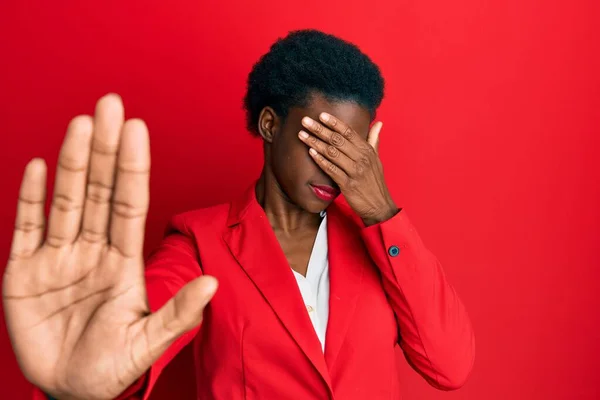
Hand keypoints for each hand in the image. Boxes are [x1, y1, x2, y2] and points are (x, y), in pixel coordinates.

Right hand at [2, 94, 217, 399]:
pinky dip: (31, 198)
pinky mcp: (23, 273)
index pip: (130, 204)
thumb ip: (178, 314)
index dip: (134, 167)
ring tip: (81, 124)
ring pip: (67, 200)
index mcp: (123, 262)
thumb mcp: (148, 342)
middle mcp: (92, 251)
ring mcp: (57, 258)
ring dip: (73, 162)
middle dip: (106, 149)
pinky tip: (40, 166)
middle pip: (100, 190)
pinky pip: (27, 227)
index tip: (138, 130)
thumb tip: (213, 284)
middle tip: (110, 105)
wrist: (71, 390)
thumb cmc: (113, 367)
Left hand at [298, 112, 397, 225]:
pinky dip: (321, 160)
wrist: (379, 205)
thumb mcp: (377, 159)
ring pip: (332, 153)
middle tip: (305, 121)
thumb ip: (374, 140)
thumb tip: (378, 123)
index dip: (334, 122)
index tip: (321, 115)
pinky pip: (332, 170)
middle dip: (320, 129)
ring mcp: (355, 171)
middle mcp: (361, 158)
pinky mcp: (348, 184)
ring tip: (302, 135)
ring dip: (315, 142)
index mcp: (367, 150)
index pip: (349, 132)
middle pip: (337, 140)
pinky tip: (311, 153)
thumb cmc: (375, 181)